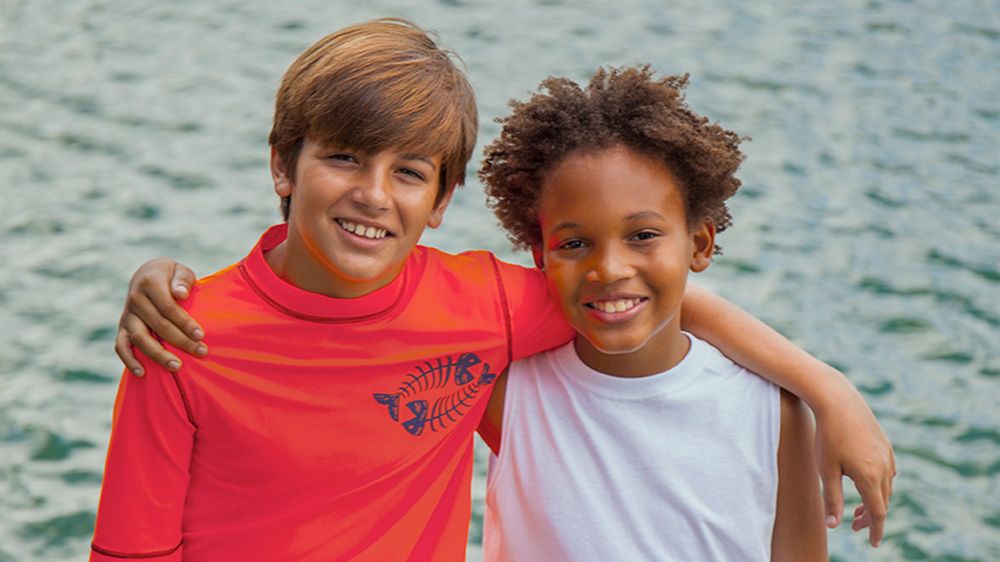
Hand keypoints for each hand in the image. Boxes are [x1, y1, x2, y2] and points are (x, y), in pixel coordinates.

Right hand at [114, 258, 205, 375]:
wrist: (146, 274)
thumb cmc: (170, 275)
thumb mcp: (179, 270)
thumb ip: (183, 280)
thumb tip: (181, 294)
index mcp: (150, 283)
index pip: (168, 307)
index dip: (185, 322)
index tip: (201, 335)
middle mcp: (135, 299)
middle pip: (158, 325)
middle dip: (181, 341)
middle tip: (201, 352)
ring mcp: (127, 315)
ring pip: (139, 338)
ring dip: (158, 355)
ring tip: (177, 367)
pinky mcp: (122, 327)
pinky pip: (121, 346)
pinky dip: (129, 360)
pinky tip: (142, 373)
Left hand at [813, 383, 895, 546]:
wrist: (838, 400)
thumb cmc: (828, 435)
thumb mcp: (827, 469)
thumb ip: (832, 499)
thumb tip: (833, 525)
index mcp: (870, 477)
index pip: (877, 513)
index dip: (875, 530)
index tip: (873, 544)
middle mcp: (884, 467)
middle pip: (882, 502)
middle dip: (871, 517)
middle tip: (855, 526)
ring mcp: (887, 455)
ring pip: (886, 487)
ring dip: (875, 500)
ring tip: (858, 508)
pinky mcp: (885, 444)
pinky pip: (888, 471)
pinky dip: (879, 484)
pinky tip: (867, 483)